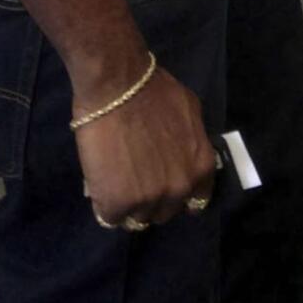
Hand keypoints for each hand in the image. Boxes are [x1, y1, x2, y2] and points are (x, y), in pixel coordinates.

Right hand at [75, 65, 216, 227]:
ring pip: (138, 217)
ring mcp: (149, 200)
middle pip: (165, 212)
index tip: (165, 188)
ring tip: (116, 179)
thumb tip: (184, 153)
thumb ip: (192, 142)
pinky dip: (104, 203)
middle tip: (135, 178)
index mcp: (201, 168)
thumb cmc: (154, 91)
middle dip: (152, 199)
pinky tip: (101, 182)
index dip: (179, 195)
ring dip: (128, 203)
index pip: (196, 201)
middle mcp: (180, 189)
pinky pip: (111, 217)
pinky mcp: (118, 204)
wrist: (118, 85)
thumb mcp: (190, 112)